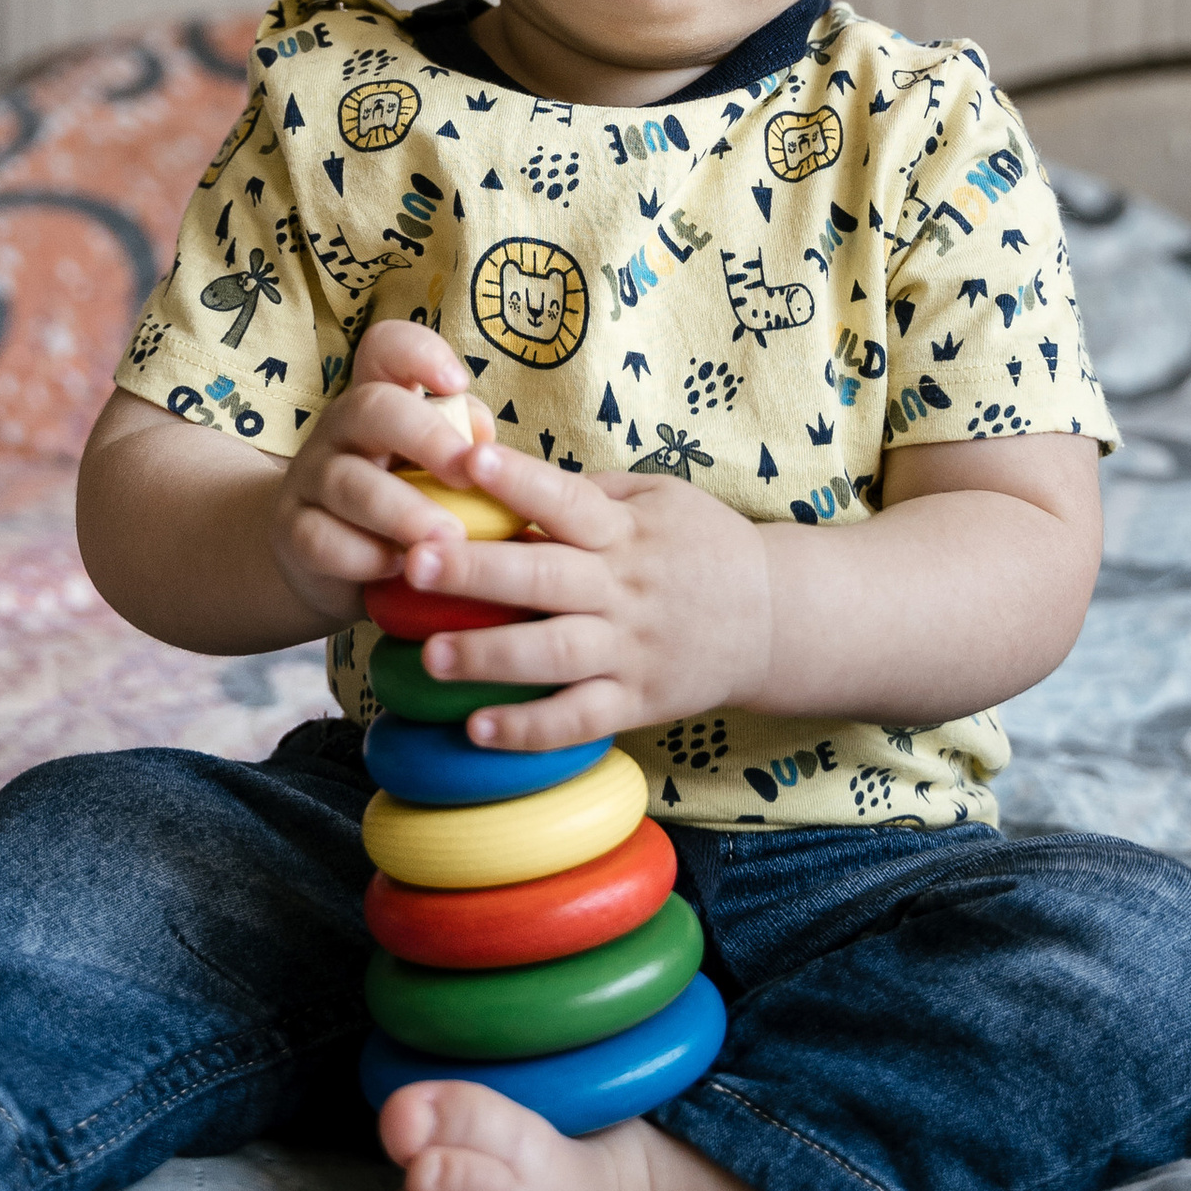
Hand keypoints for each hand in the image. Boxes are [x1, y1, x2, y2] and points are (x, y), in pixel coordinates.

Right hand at [265, 320, 497, 626]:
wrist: (322, 557)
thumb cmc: (400, 498)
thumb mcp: (431, 467)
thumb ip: (462, 445)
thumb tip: (484, 438)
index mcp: (379, 400)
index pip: (385, 348)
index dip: (419, 353)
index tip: (458, 383)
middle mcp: (340, 429)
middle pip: (371, 408)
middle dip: (426, 436)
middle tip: (468, 472)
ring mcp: (310, 478)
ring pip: (349, 482)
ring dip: (404, 510)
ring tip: (450, 538)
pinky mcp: (293, 531)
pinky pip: (323, 540)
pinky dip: (366, 557)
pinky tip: (400, 570)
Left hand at [399, 445, 773, 752]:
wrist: (775, 618)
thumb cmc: (702, 546)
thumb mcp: (660, 496)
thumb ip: (589, 490)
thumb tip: (508, 473)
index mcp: (625, 529)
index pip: (565, 498)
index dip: (518, 479)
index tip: (466, 460)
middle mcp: (624, 588)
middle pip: (544, 578)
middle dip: (477, 572)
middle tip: (415, 562)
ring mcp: (630, 650)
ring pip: (554, 655)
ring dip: (490, 657)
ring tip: (430, 656)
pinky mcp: (637, 703)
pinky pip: (579, 721)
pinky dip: (530, 730)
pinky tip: (477, 729)